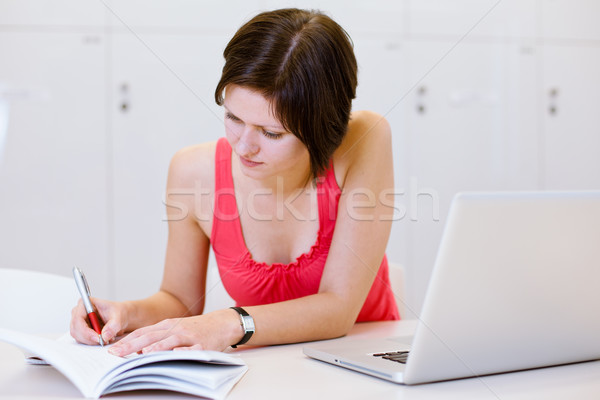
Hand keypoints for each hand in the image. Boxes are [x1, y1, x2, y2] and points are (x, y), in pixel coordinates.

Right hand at [70, 297, 128, 345]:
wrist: (120, 316)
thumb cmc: (118, 312)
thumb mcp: (119, 317)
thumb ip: (113, 326)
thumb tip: (104, 336)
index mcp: (86, 303)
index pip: (78, 319)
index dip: (86, 331)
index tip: (97, 337)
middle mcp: (79, 311)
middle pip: (76, 329)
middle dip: (89, 338)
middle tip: (103, 340)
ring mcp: (79, 321)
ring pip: (78, 336)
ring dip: (91, 341)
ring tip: (105, 338)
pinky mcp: (81, 329)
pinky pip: (82, 339)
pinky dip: (92, 342)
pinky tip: (102, 338)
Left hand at [107, 309, 241, 355]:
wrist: (222, 323)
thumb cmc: (197, 328)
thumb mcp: (176, 328)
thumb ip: (159, 336)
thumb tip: (139, 348)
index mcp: (168, 325)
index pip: (143, 332)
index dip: (127, 340)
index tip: (112, 349)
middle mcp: (176, 329)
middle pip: (151, 336)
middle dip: (132, 345)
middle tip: (117, 353)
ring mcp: (189, 337)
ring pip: (170, 341)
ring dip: (156, 347)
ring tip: (143, 353)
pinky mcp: (202, 345)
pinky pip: (191, 349)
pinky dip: (182, 351)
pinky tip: (175, 355)